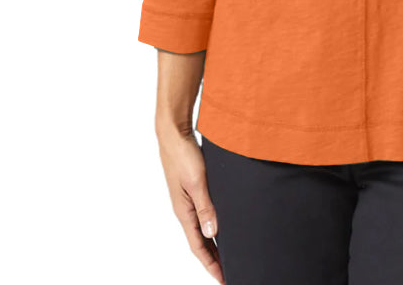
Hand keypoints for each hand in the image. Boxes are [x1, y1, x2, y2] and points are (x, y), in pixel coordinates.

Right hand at [157, 127, 224, 281]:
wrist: (174, 132)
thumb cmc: (183, 155)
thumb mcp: (197, 181)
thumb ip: (205, 206)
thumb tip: (212, 232)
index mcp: (184, 211)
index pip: (199, 246)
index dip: (211, 264)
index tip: (223, 279)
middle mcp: (185, 209)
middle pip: (201, 241)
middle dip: (214, 259)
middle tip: (229, 272)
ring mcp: (188, 199)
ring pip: (202, 228)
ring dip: (214, 243)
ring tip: (228, 254)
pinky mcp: (192, 189)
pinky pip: (203, 214)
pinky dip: (212, 224)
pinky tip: (221, 224)